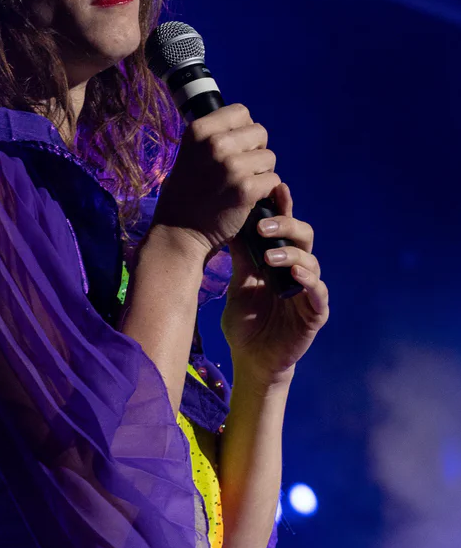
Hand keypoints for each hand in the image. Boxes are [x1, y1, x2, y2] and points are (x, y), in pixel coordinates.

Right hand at [151, 104, 281, 258]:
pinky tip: (247, 200)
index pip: (241, 111)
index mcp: (198, 130)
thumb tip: (248, 125)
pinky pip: (274, 180)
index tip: (235, 149)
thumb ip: (214, 138)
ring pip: (270, 157)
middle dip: (256, 151)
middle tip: (240, 171)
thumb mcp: (191, 154)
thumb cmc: (187, 194)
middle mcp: (214, 143)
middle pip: (260, 132)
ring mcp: (231, 166)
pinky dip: (265, 192)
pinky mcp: (246, 188)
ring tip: (241, 186)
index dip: (244, 131)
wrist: (179, 233)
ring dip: (262, 172)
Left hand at [221, 182, 328, 384]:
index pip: (284, 227)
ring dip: (292, 254)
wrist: (250, 358)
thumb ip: (241, 256)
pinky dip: (309, 281)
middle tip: (263, 226)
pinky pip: (319, 292)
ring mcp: (308, 291)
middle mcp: (297, 269)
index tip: (274, 188)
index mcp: (279, 258)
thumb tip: (229, 219)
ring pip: (311, 261)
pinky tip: (295, 274)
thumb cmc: (246, 321)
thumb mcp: (238, 282)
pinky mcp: (315, 313)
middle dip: (286, 225)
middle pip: (303, 236)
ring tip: (270, 256)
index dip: (282, 207)